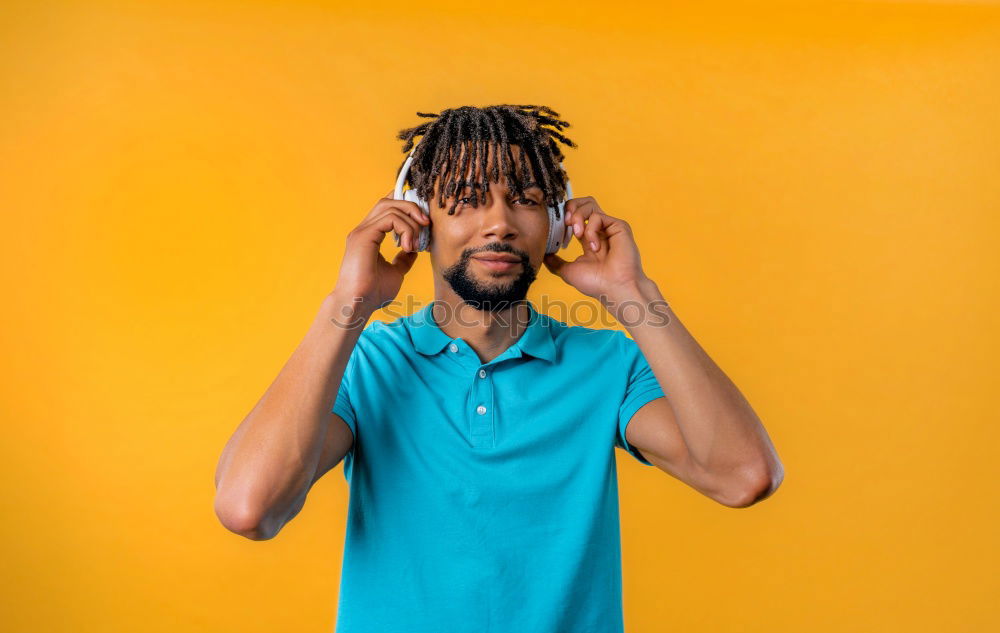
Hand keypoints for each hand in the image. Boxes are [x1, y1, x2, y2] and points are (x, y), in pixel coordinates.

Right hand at [332, 189, 429, 312]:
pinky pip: (390, 218)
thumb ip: (403, 260)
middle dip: (411, 208)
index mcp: (369, 236)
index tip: (423, 222)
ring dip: (410, 221)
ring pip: (391, 206)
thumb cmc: (373, 293)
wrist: (358, 303)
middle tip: (425, 224)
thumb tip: (413, 251)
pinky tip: (408, 246)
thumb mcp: (395, 272)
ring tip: (415, 243)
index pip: (386, 207)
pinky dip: (405, 229)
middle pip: (389, 201)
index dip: (406, 207)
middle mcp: (363, 230)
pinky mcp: (363, 236)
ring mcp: (362, 231)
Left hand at [542, 196, 650, 302]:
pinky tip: (595, 247)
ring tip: (578, 234)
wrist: (615, 289)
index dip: (563, 216)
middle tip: (565, 224)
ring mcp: (609, 227)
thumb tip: (544, 255)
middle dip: (569, 208)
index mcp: (588, 239)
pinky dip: (591, 230)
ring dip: (577, 216)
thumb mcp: (568, 271)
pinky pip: (598, 216)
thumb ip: (555, 262)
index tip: (556, 228)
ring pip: (589, 203)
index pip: (574, 215)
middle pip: (582, 202)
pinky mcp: (618, 226)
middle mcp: (599, 230)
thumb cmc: (596, 284)